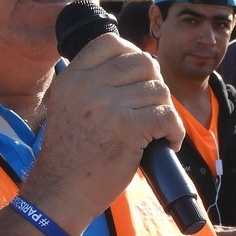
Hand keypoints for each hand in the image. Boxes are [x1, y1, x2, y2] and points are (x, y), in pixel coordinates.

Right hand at [27, 35, 182, 229]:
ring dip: (165, 111)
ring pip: (159, 90)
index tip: (138, 80)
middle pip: (144, 63)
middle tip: (151, 109)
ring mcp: (107, 105)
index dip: (133, 56)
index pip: (112, 42)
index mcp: (72, 77)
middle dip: (154, 85)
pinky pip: (167, 116)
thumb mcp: (69, 106)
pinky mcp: (127, 128)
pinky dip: (174, 131)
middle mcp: (88, 85)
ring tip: (157, 131)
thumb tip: (138, 64)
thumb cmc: (70, 156)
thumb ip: (93, 83)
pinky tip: (167, 143)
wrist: (60, 193)